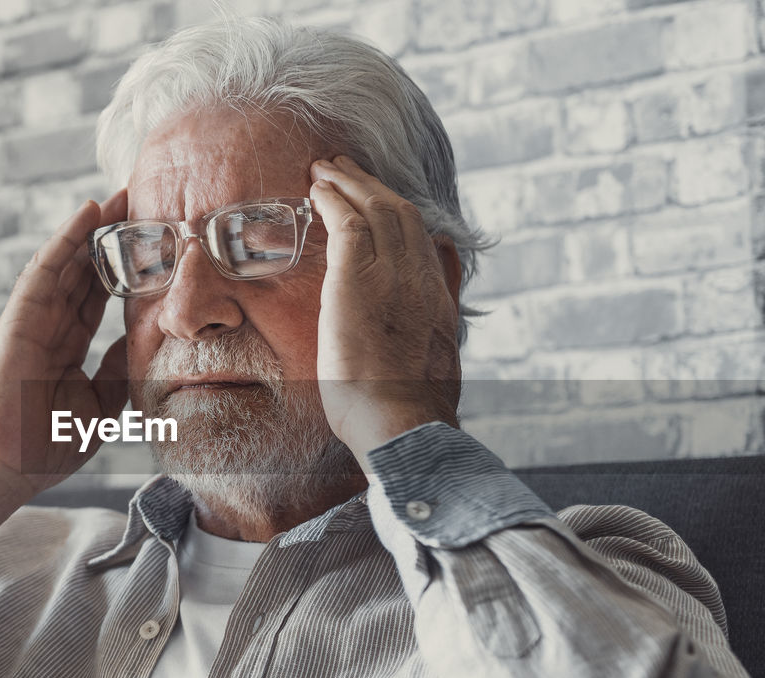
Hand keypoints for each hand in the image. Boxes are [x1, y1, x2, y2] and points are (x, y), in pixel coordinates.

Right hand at [0, 189, 130, 498]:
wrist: (4, 468)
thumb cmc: (44, 444)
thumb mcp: (100, 403)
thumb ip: (117, 368)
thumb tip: (143, 339)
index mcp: (66, 346)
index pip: (99, 296)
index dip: (125, 268)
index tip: (154, 243)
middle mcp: (48, 325)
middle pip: (85, 270)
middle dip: (113, 237)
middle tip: (145, 201)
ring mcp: (32, 319)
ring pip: (67, 261)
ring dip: (93, 226)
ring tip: (123, 194)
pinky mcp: (19, 318)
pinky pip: (45, 270)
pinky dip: (66, 239)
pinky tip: (88, 213)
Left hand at [308, 155, 461, 466]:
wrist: (401, 421)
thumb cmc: (410, 409)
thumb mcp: (439, 358)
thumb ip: (441, 315)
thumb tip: (447, 281)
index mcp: (439, 300)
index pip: (422, 241)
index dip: (398, 216)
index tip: (379, 202)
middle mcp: (421, 278)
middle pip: (401, 214)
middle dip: (372, 187)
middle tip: (346, 169)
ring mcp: (393, 274)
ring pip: (375, 208)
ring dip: (349, 183)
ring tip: (326, 169)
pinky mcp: (359, 276)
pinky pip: (348, 221)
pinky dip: (333, 199)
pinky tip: (317, 189)